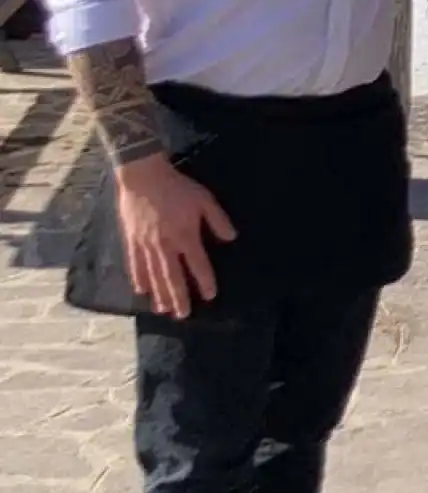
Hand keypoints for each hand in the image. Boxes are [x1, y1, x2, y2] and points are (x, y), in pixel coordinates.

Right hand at [114, 154, 235, 319]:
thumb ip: (218, 220)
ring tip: (164, 310)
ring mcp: (146, 245)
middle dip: (179, 298)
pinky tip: (142, 291)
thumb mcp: (204, 200)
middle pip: (173, 278)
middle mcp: (165, 246)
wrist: (142, 177)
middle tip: (183, 315)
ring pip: (153, 276)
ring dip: (160, 295)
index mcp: (185, 236)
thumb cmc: (177, 187)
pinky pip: (135, 265)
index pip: (198, 265)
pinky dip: (139, 279)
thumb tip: (232, 238)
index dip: (205, 282)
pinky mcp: (131, 241)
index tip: (210, 295)